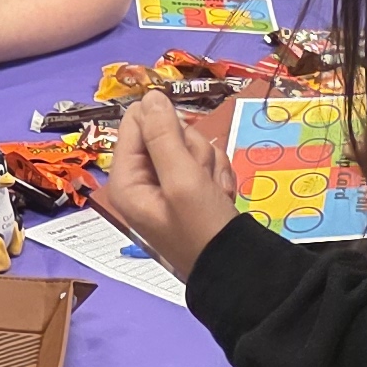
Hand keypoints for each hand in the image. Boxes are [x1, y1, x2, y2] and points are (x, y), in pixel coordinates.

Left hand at [100, 87, 240, 279]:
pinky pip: (204, 162)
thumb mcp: (182, 179)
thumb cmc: (204, 228)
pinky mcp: (190, 191)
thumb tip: (150, 96)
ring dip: (209, 164)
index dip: (166, 126)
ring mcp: (167, 186)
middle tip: (201, 178)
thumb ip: (163, 135)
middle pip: (166, 130)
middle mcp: (142, 181)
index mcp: (126, 179)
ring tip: (214, 193)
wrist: (240, 271)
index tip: (184, 148)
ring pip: (190, 144)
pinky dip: (217, 176)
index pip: (136, 121)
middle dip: (192, 149)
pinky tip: (222, 198)